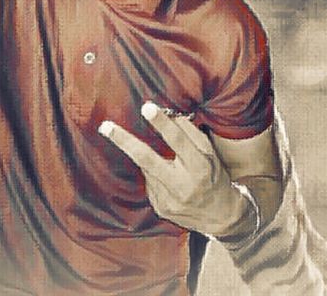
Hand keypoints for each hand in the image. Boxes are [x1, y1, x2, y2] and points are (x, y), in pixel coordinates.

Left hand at [98, 101, 239, 234]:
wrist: (221, 218)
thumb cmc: (214, 176)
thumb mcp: (209, 153)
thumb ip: (188, 133)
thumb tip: (165, 113)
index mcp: (200, 167)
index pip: (178, 141)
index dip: (161, 123)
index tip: (146, 107)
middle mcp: (183, 185)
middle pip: (147, 159)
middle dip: (124, 141)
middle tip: (105, 126)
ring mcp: (169, 200)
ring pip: (146, 169)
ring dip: (145, 157)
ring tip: (162, 160)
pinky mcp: (160, 209)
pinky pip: (149, 183)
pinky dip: (152, 174)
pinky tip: (165, 178)